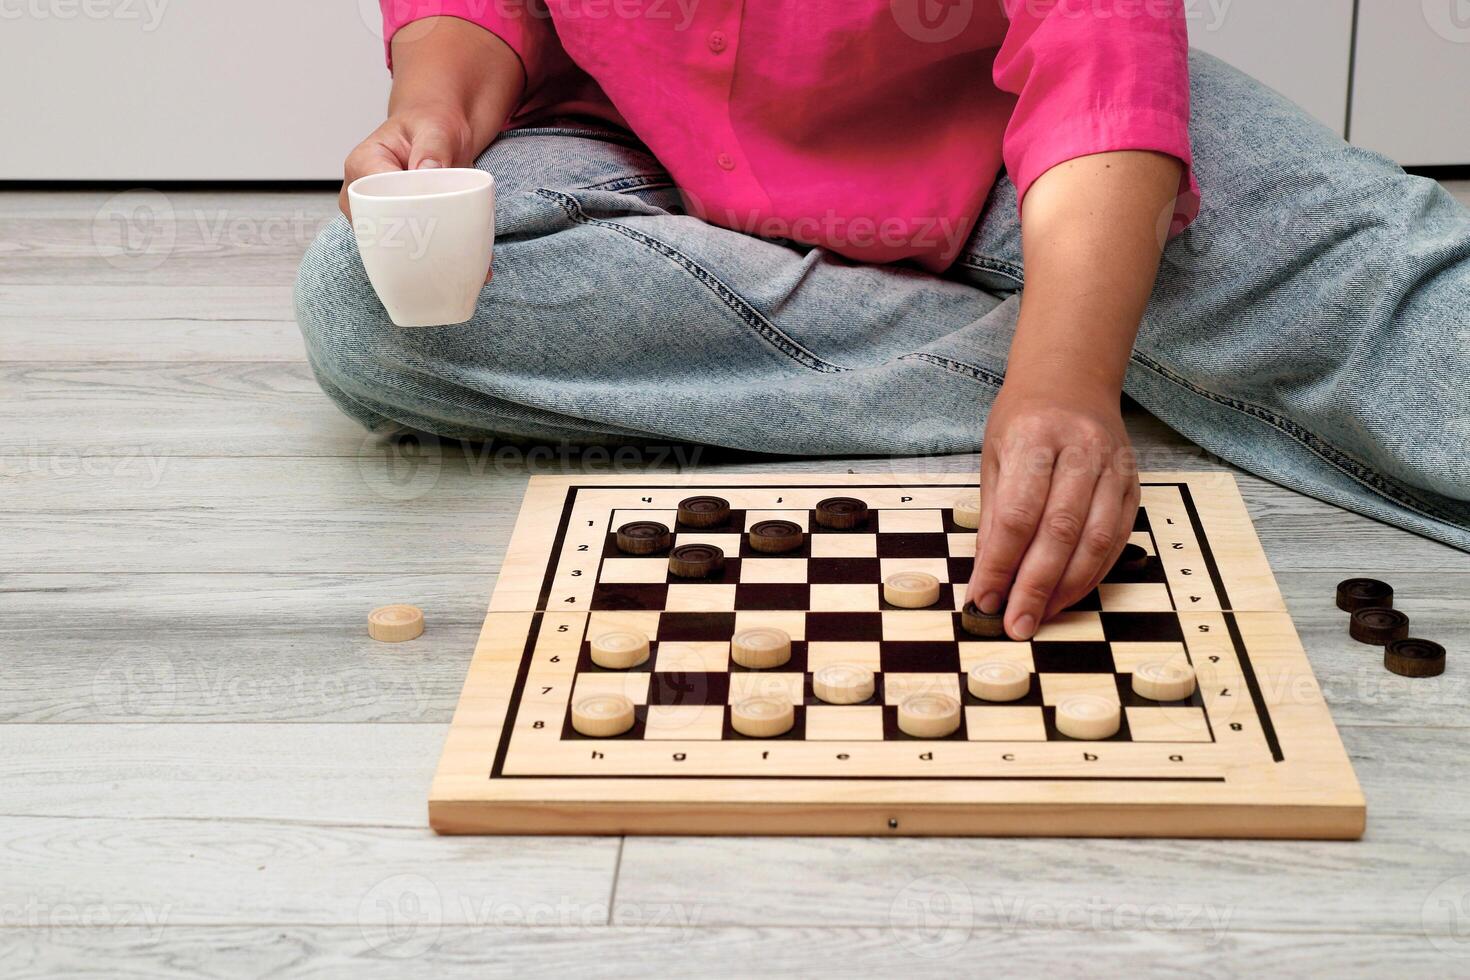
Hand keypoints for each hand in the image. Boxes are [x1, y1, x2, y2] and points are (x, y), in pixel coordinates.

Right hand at [338, 105, 490, 280]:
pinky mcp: (400, 227)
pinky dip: (440, 259)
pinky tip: (466, 272)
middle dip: (415, 249)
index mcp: (363, 166)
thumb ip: (433, 147)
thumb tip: (426, 171)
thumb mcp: (435, 127)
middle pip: (381, 233)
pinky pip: (413, 248)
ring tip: (460, 268)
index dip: (401, 218)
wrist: (441, 133)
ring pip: (397, 248)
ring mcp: (380, 215)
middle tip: (450, 256)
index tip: (431, 226)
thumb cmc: (432, 124)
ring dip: (429, 260)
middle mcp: (364, 196)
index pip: (374, 202)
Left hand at [965, 381, 1140, 639]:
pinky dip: (1092, 574)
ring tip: (1039, 617)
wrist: (1072, 380)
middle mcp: (1080, 450)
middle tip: (1014, 624)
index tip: (983, 600)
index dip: (999, 564)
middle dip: (1034, 586)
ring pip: (1095, 540)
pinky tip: (1068, 595)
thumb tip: (989, 577)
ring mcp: (1113, 468)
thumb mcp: (994, 456)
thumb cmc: (1024, 419)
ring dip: (1066, 588)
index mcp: (1034, 438)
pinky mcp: (1133, 484)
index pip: (1017, 514)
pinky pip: (1117, 539)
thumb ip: (994, 514)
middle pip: (1059, 532)